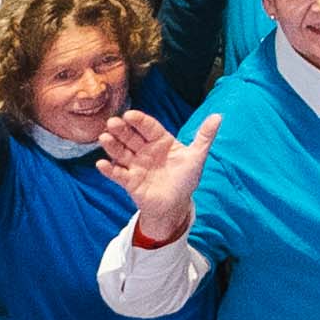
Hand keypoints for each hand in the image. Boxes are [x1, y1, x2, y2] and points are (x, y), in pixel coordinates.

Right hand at [102, 104, 219, 241]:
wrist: (176, 205)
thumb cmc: (186, 179)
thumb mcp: (196, 157)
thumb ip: (205, 137)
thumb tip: (218, 116)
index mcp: (161, 141)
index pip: (149, 127)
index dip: (139, 121)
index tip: (129, 115)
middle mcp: (145, 151)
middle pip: (131, 137)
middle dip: (121, 130)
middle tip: (112, 122)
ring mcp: (136, 165)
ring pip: (121, 153)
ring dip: (112, 146)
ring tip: (104, 138)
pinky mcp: (130, 182)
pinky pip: (118, 174)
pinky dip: (109, 170)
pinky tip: (101, 164)